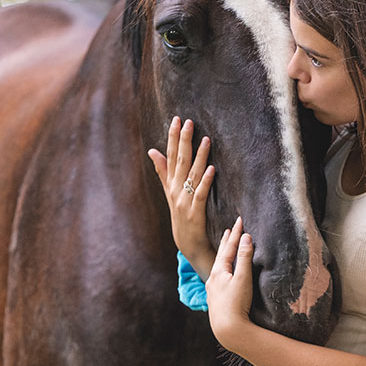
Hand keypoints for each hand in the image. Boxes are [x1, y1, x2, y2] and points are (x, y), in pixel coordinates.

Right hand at [147, 116, 216, 276]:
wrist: (189, 246)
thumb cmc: (183, 218)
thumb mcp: (170, 193)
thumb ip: (163, 171)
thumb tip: (153, 150)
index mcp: (171, 185)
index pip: (170, 156)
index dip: (172, 138)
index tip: (176, 119)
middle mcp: (175, 191)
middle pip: (179, 162)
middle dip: (183, 141)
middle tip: (188, 121)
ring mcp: (184, 202)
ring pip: (192, 175)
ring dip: (199, 157)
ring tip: (206, 139)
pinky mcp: (195, 213)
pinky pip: (200, 194)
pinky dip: (206, 181)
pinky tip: (212, 168)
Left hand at [206, 216, 254, 349]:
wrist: (228, 330)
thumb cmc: (237, 304)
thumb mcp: (243, 279)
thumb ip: (244, 258)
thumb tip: (246, 238)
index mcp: (218, 272)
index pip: (228, 248)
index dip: (235, 234)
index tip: (239, 220)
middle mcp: (212, 279)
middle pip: (220, 256)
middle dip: (226, 242)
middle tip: (229, 230)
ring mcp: (212, 291)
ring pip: (218, 267)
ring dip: (223, 256)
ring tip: (226, 249)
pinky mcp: (216, 301)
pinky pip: (218, 278)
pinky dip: (222, 270)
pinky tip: (223, 275)